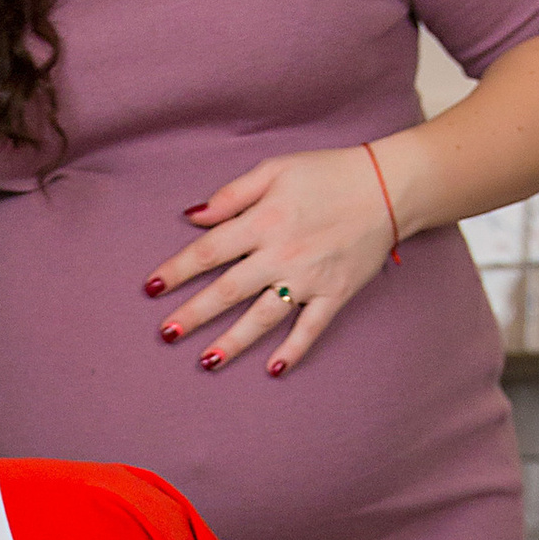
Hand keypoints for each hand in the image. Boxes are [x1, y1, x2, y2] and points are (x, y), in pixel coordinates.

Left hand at [146, 146, 398, 373]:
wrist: (388, 187)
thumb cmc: (329, 173)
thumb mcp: (276, 169)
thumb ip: (232, 194)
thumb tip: (192, 216)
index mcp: (264, 221)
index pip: (209, 251)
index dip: (176, 270)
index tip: (150, 289)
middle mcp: (282, 254)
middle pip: (228, 290)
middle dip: (193, 314)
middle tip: (166, 334)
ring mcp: (309, 278)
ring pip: (262, 317)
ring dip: (232, 342)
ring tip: (204, 362)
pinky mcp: (335, 293)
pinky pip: (311, 328)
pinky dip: (293, 350)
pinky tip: (272, 370)